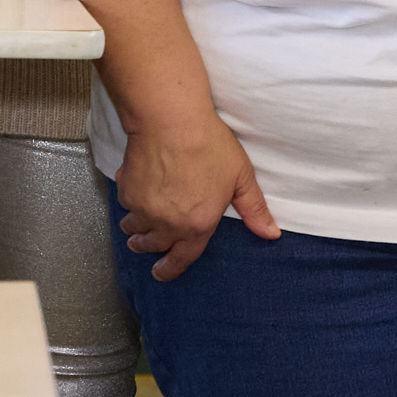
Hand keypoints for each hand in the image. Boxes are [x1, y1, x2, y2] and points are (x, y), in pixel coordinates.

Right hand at [115, 109, 275, 280]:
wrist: (172, 123)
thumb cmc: (209, 146)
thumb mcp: (241, 178)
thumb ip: (254, 209)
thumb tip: (271, 233)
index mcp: (197, 225)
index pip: (180, 259)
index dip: (169, 269)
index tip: (161, 272)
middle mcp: (167, 224)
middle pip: (151, 246)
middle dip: (148, 246)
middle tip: (144, 243)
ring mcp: (143, 209)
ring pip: (133, 228)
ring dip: (135, 228)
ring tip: (138, 222)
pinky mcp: (127, 192)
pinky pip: (126, 204)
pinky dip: (130, 201)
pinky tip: (140, 187)